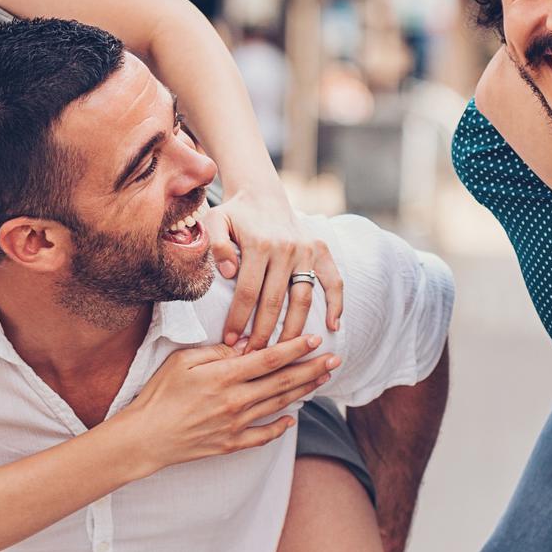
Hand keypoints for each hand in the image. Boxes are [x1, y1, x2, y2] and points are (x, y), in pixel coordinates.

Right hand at [116, 334, 337, 476]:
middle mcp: (236, 400)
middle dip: (311, 369)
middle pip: (283, 382)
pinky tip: (291, 419)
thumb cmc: (160, 394)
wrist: (145, 437)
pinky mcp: (231, 444)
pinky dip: (280, 427)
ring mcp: (236, 424)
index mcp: (224, 376)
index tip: (315, 340)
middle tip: (335, 360)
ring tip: (322, 380)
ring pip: (278, 405)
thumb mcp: (182, 361)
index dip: (295, 349)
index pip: (269, 359)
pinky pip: (263, 436)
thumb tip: (243, 347)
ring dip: (303, 392)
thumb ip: (216, 352)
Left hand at [205, 189, 343, 352]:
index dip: (238, 320)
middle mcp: (286, 248)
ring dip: (294, 329)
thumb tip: (229, 273)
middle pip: (275, 302)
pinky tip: (333, 328)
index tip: (230, 342)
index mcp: (259, 243)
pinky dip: (337, 304)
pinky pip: (334, 282)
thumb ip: (216, 246)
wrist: (262, 195)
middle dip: (263, 334)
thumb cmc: (234, 214)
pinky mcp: (322, 251)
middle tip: (254, 356)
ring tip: (284, 352)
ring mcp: (307, 251)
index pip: (247, 292)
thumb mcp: (214, 221)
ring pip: (303, 299)